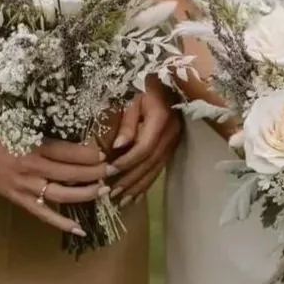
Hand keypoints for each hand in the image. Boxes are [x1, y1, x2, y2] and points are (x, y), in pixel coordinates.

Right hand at [0, 127, 111, 234]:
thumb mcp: (18, 120)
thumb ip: (43, 127)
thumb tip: (73, 124)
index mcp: (32, 144)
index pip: (69, 152)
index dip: (90, 154)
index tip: (106, 152)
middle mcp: (30, 167)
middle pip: (71, 173)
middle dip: (96, 172)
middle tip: (115, 169)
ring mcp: (23, 186)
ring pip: (61, 194)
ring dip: (86, 194)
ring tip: (105, 190)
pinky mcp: (17, 198)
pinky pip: (42, 213)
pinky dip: (61, 222)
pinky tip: (80, 228)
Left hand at [109, 79, 182, 203]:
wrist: (172, 82)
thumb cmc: (147, 89)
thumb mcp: (134, 100)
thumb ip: (128, 123)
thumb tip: (118, 146)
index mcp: (161, 119)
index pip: (143, 147)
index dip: (126, 161)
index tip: (108, 171)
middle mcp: (171, 133)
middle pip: (149, 162)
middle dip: (130, 180)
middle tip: (111, 194)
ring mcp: (174, 141)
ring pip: (156, 169)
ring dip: (138, 186)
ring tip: (121, 201)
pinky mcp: (173, 146)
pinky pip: (160, 168)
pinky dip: (147, 183)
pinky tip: (136, 196)